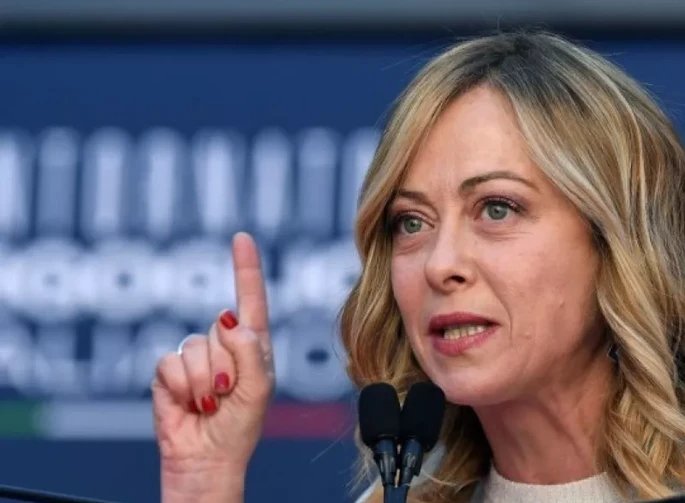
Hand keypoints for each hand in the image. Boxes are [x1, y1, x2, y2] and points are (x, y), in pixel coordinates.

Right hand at [152, 232, 274, 501]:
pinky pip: (171, 362)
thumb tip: (227, 318)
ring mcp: (195, 357)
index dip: (246, 268)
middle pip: (220, 328)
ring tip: (211, 402)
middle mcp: (224, 345)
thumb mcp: (259, 389)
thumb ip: (250, 350)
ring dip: (205, 381)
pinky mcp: (170, 371)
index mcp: (252, 345)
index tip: (242, 238)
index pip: (250, 299)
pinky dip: (183, 387)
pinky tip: (190, 404)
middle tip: (229, 393)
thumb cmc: (240, 426)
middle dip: (226, 365)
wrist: (207, 458)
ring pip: (196, 347)